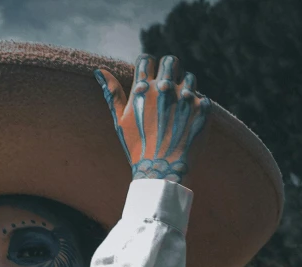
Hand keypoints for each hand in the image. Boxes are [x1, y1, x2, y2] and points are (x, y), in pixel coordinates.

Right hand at [95, 54, 210, 184]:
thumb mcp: (120, 122)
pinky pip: (201, 97)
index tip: (150, 78)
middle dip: (168, 70)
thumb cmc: (138, 148)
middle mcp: (165, 88)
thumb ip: (112, 94)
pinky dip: (195, 107)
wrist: (162, 172)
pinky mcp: (202, 107)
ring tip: (177, 109)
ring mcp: (186, 96)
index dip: (148, 67)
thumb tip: (99, 71)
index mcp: (143, 90)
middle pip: (170, 61)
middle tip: (167, 88)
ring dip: (183, 87)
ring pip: (188, 76)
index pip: (146, 59)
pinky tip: (187, 123)